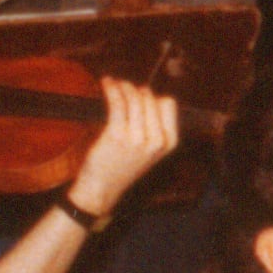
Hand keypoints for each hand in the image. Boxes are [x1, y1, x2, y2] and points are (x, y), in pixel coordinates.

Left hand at [70, 79, 181, 212]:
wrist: (103, 188)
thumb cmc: (122, 166)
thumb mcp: (149, 150)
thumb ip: (154, 126)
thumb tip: (146, 93)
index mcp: (169, 142)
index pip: (168, 104)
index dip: (154, 97)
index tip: (140, 94)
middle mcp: (156, 140)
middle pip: (151, 98)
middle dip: (135, 89)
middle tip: (123, 86)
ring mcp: (138, 138)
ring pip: (135, 98)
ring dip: (123, 86)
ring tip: (114, 83)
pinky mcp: (117, 135)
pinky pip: (118, 103)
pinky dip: (112, 89)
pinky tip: (106, 83)